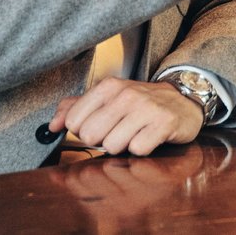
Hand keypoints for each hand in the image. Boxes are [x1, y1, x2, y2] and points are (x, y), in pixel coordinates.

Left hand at [48, 77, 203, 155]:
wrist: (183, 100)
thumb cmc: (141, 103)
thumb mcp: (109, 98)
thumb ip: (76, 108)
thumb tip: (52, 125)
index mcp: (109, 86)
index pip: (74, 121)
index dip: (84, 130)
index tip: (100, 125)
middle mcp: (126, 94)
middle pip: (90, 136)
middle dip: (102, 140)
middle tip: (119, 130)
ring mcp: (146, 108)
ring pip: (112, 146)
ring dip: (123, 146)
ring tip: (135, 133)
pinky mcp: (163, 123)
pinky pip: (137, 149)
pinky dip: (141, 149)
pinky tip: (149, 137)